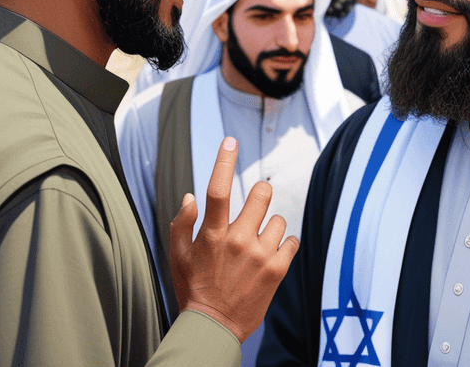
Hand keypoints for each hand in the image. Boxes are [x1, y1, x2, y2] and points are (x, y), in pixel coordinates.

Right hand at [169, 136, 298, 342]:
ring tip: (258, 245)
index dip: (224, 161)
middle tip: (254, 208)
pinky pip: (292, 241)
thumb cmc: (194, 288)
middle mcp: (237, 240)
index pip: (218, 188)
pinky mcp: (277, 270)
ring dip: (270, 227)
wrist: (213, 328)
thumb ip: (182, 223)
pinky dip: (285, 245)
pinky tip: (271, 256)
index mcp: (212, 234)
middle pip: (261, 193)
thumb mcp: (177, 256)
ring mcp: (260, 255)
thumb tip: (191, 196)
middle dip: (260, 194)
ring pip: (278, 219)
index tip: (230, 141)